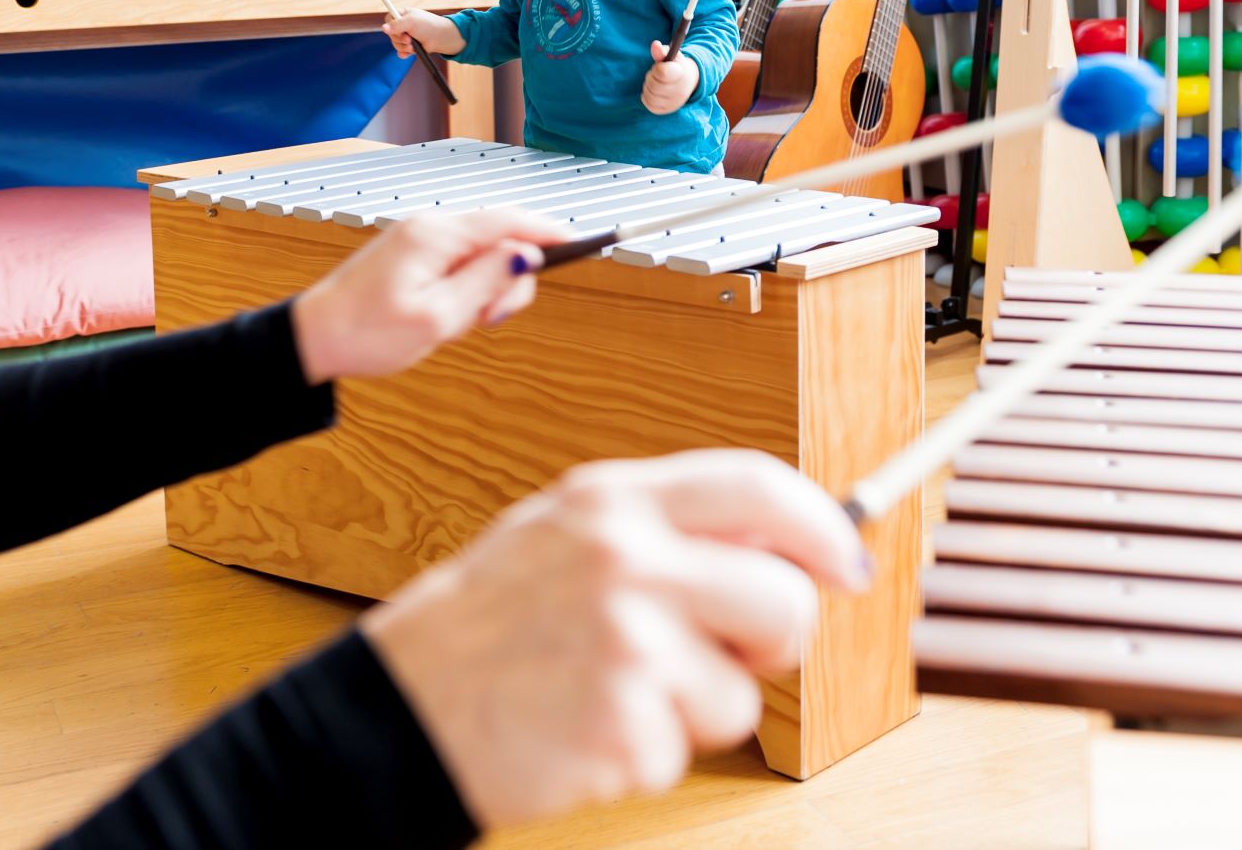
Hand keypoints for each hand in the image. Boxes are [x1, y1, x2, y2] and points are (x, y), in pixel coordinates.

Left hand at [289, 209, 566, 383]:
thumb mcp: (436, 318)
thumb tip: (525, 255)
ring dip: (485, 290)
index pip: (509, 221)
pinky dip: (467, 288)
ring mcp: (422, 237)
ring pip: (483, 253)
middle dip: (508, 280)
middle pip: (501, 238)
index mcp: (436, 236)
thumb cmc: (367, 333)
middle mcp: (430, 226)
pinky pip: (462, 261)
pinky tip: (446, 314)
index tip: (583, 242)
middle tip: (485, 319)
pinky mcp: (416, 251)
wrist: (314, 338)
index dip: (549, 231)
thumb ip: (486, 283)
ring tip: (455, 323)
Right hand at [360, 450, 869, 828]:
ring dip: (693, 710)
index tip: (845, 563)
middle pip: (782, 599)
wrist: (396, 708)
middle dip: (773, 640)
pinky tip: (587, 725)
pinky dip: (646, 753)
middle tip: (728, 655)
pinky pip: (684, 750)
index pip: (758, 488)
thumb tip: (780, 546)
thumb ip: (663, 529)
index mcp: (612, 502)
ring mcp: (625, 640)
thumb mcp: (562, 535)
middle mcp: (624, 560)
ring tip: (614, 691)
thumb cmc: (486, 626)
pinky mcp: (621, 722)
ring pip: (740, 691)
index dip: (820, 527)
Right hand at [382, 9, 461, 57]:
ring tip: (413, 46)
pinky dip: (404, 53)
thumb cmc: (428, 25)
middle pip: (390, 34)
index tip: (399, 29)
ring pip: (395, 44)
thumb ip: (396, 25)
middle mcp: (403, 25)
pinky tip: (408, 53)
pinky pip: (401, 52)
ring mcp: (406, 36)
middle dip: (399, 39)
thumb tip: (383, 28)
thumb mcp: (411, 21)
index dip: (391, 25)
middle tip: (409, 39)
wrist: (442, 38)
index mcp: (402, 15)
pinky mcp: (410, 46)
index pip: (388, 19)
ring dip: (403, 47)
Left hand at [641, 41, 698, 113]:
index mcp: (681, 74)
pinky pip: (648, 103)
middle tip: (656, 75)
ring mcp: (673, 103)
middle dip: (651, 77)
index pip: (661, 72)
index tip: (660, 67)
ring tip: (656, 82)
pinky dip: (647, 95)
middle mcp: (679, 91)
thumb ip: (661, 51)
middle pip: (653, 84)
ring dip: (648, 86)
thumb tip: (655, 45)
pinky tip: (655, 90)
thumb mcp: (672, 56)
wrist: (690, 82)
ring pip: (649, 94)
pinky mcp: (665, 110)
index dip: (656, 68)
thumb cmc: (677, 66)